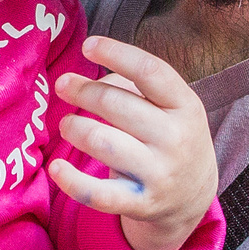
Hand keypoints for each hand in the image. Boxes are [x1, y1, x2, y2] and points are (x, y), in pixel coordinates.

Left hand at [50, 35, 218, 249]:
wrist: (193, 195)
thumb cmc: (169, 135)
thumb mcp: (170, 106)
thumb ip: (134, 85)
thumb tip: (87, 80)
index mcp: (185, 106)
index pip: (150, 71)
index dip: (116, 53)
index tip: (88, 45)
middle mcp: (176, 139)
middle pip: (117, 105)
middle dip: (82, 91)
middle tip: (63, 85)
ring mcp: (160, 174)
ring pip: (104, 143)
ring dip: (75, 129)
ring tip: (66, 124)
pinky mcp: (141, 204)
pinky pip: (100, 195)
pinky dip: (73, 182)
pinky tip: (56, 168)